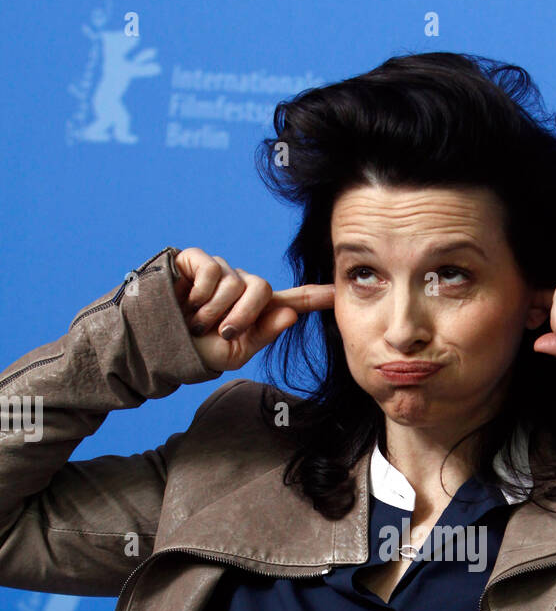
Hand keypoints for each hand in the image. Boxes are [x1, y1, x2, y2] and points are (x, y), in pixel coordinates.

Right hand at [172, 247, 335, 373]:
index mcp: (258, 309)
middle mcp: (242, 285)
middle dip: (243, 316)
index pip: (294, 299)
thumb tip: (291, 314)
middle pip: (261, 289)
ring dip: (214, 311)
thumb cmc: (199, 350)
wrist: (160, 344)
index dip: (317, 295)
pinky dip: (198, 295)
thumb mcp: (234, 351)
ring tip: (196, 322)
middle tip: (221, 332)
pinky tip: (186, 303)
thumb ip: (264, 333)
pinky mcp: (197, 260)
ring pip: (234, 283)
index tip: (340, 292)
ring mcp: (221, 270)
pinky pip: (210, 273)